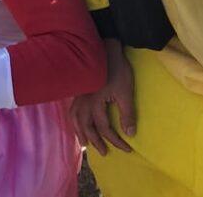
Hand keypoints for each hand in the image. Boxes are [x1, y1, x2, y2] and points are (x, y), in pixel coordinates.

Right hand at [71, 38, 136, 154]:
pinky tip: (78, 122)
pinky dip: (74, 121)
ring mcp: (79, 97)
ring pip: (76, 120)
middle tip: (105, 152)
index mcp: (95, 104)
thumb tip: (130, 134)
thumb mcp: (126, 92)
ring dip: (81, 133)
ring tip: (85, 143)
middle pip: (87, 127)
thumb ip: (127, 114)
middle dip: (96, 141)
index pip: (105, 129)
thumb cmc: (117, 70)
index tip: (127, 148)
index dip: (117, 141)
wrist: (105, 49)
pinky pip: (72, 110)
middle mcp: (84, 103)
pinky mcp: (78, 91)